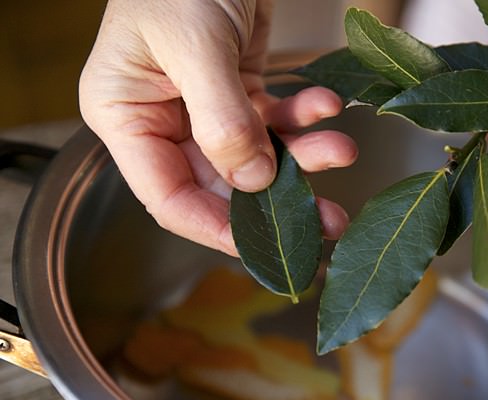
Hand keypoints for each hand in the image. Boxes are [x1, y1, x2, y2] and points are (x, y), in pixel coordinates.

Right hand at [79, 0, 356, 255]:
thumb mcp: (196, 45)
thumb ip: (223, 120)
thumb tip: (252, 183)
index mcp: (127, 116)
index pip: (169, 197)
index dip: (217, 229)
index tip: (267, 248)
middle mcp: (162, 119)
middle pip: (222, 183)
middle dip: (279, 197)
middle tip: (330, 216)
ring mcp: (201, 105)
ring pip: (256, 155)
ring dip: (303, 155)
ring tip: (343, 149)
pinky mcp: (237, 88)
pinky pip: (273, 119)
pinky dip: (302, 116)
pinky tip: (326, 105)